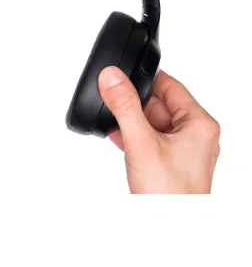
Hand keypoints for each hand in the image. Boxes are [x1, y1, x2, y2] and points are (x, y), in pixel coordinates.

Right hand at [98, 67, 219, 193]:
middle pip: (157, 103)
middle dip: (133, 106)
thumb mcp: (141, 142)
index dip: (144, 80)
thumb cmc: (169, 195)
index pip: (169, 85)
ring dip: (130, 122)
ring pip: (150, 121)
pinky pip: (147, 138)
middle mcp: (193, 134)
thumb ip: (125, 106)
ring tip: (119, 132)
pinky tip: (119, 140)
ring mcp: (181, 149)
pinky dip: (132, 136)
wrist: (168, 234)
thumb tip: (113, 78)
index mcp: (198, 124)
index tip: (121, 77)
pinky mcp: (167, 161)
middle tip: (116, 110)